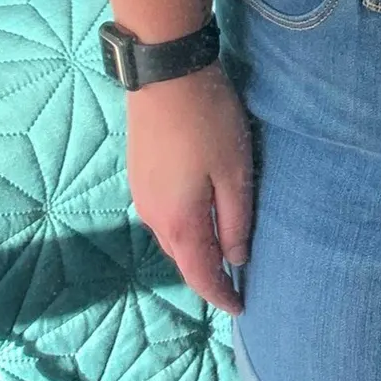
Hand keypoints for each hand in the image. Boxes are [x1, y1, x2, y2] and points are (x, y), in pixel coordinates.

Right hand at [125, 59, 254, 317]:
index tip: (241, 307)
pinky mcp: (140, 174)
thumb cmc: (208, 122)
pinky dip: (184, 228)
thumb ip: (236, 221)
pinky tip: (200, 219)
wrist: (165, 73)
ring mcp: (142, 194)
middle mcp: (153, 216)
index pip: (201, 274)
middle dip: (207, 276)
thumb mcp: (235, 173)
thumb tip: (237, 258)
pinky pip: (164, 217)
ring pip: (172, 238)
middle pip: (183, 259)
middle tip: (235, 285)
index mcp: (180, 222)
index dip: (221, 294)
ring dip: (194, 252)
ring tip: (220, 256)